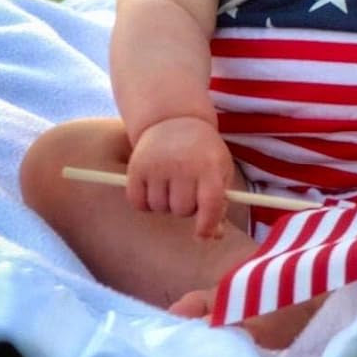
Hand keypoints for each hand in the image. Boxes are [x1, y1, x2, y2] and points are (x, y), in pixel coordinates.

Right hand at [125, 116, 233, 239]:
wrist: (173, 120)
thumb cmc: (202, 152)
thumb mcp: (219, 170)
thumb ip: (220, 203)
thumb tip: (213, 236)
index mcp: (209, 166)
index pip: (210, 204)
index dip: (207, 225)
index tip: (202, 234)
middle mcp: (182, 165)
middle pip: (182, 210)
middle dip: (187, 207)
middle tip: (188, 190)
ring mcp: (157, 165)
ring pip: (159, 208)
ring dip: (165, 204)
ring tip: (172, 184)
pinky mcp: (136, 167)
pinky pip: (138, 203)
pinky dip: (145, 203)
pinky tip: (154, 187)